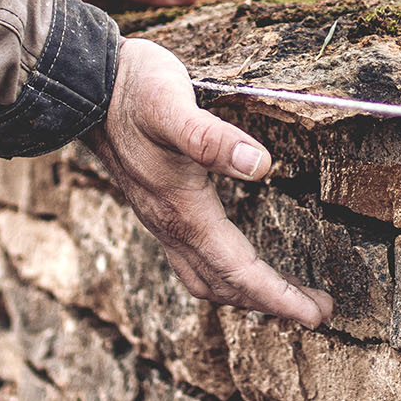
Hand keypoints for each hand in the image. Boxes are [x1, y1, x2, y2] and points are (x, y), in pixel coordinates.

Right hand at [87, 37, 333, 327]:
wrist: (84, 85)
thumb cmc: (132, 91)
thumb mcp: (173, 106)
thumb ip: (213, 139)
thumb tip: (261, 166)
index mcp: (182, 209)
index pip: (237, 270)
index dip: (279, 296)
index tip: (316, 315)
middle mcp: (169, 224)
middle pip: (224, 284)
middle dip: (271, 303)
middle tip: (316, 310)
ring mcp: (160, 218)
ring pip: (204, 276)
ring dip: (244, 293)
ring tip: (282, 295)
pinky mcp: (157, 206)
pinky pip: (192, 259)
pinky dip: (223, 272)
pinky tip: (237, 259)